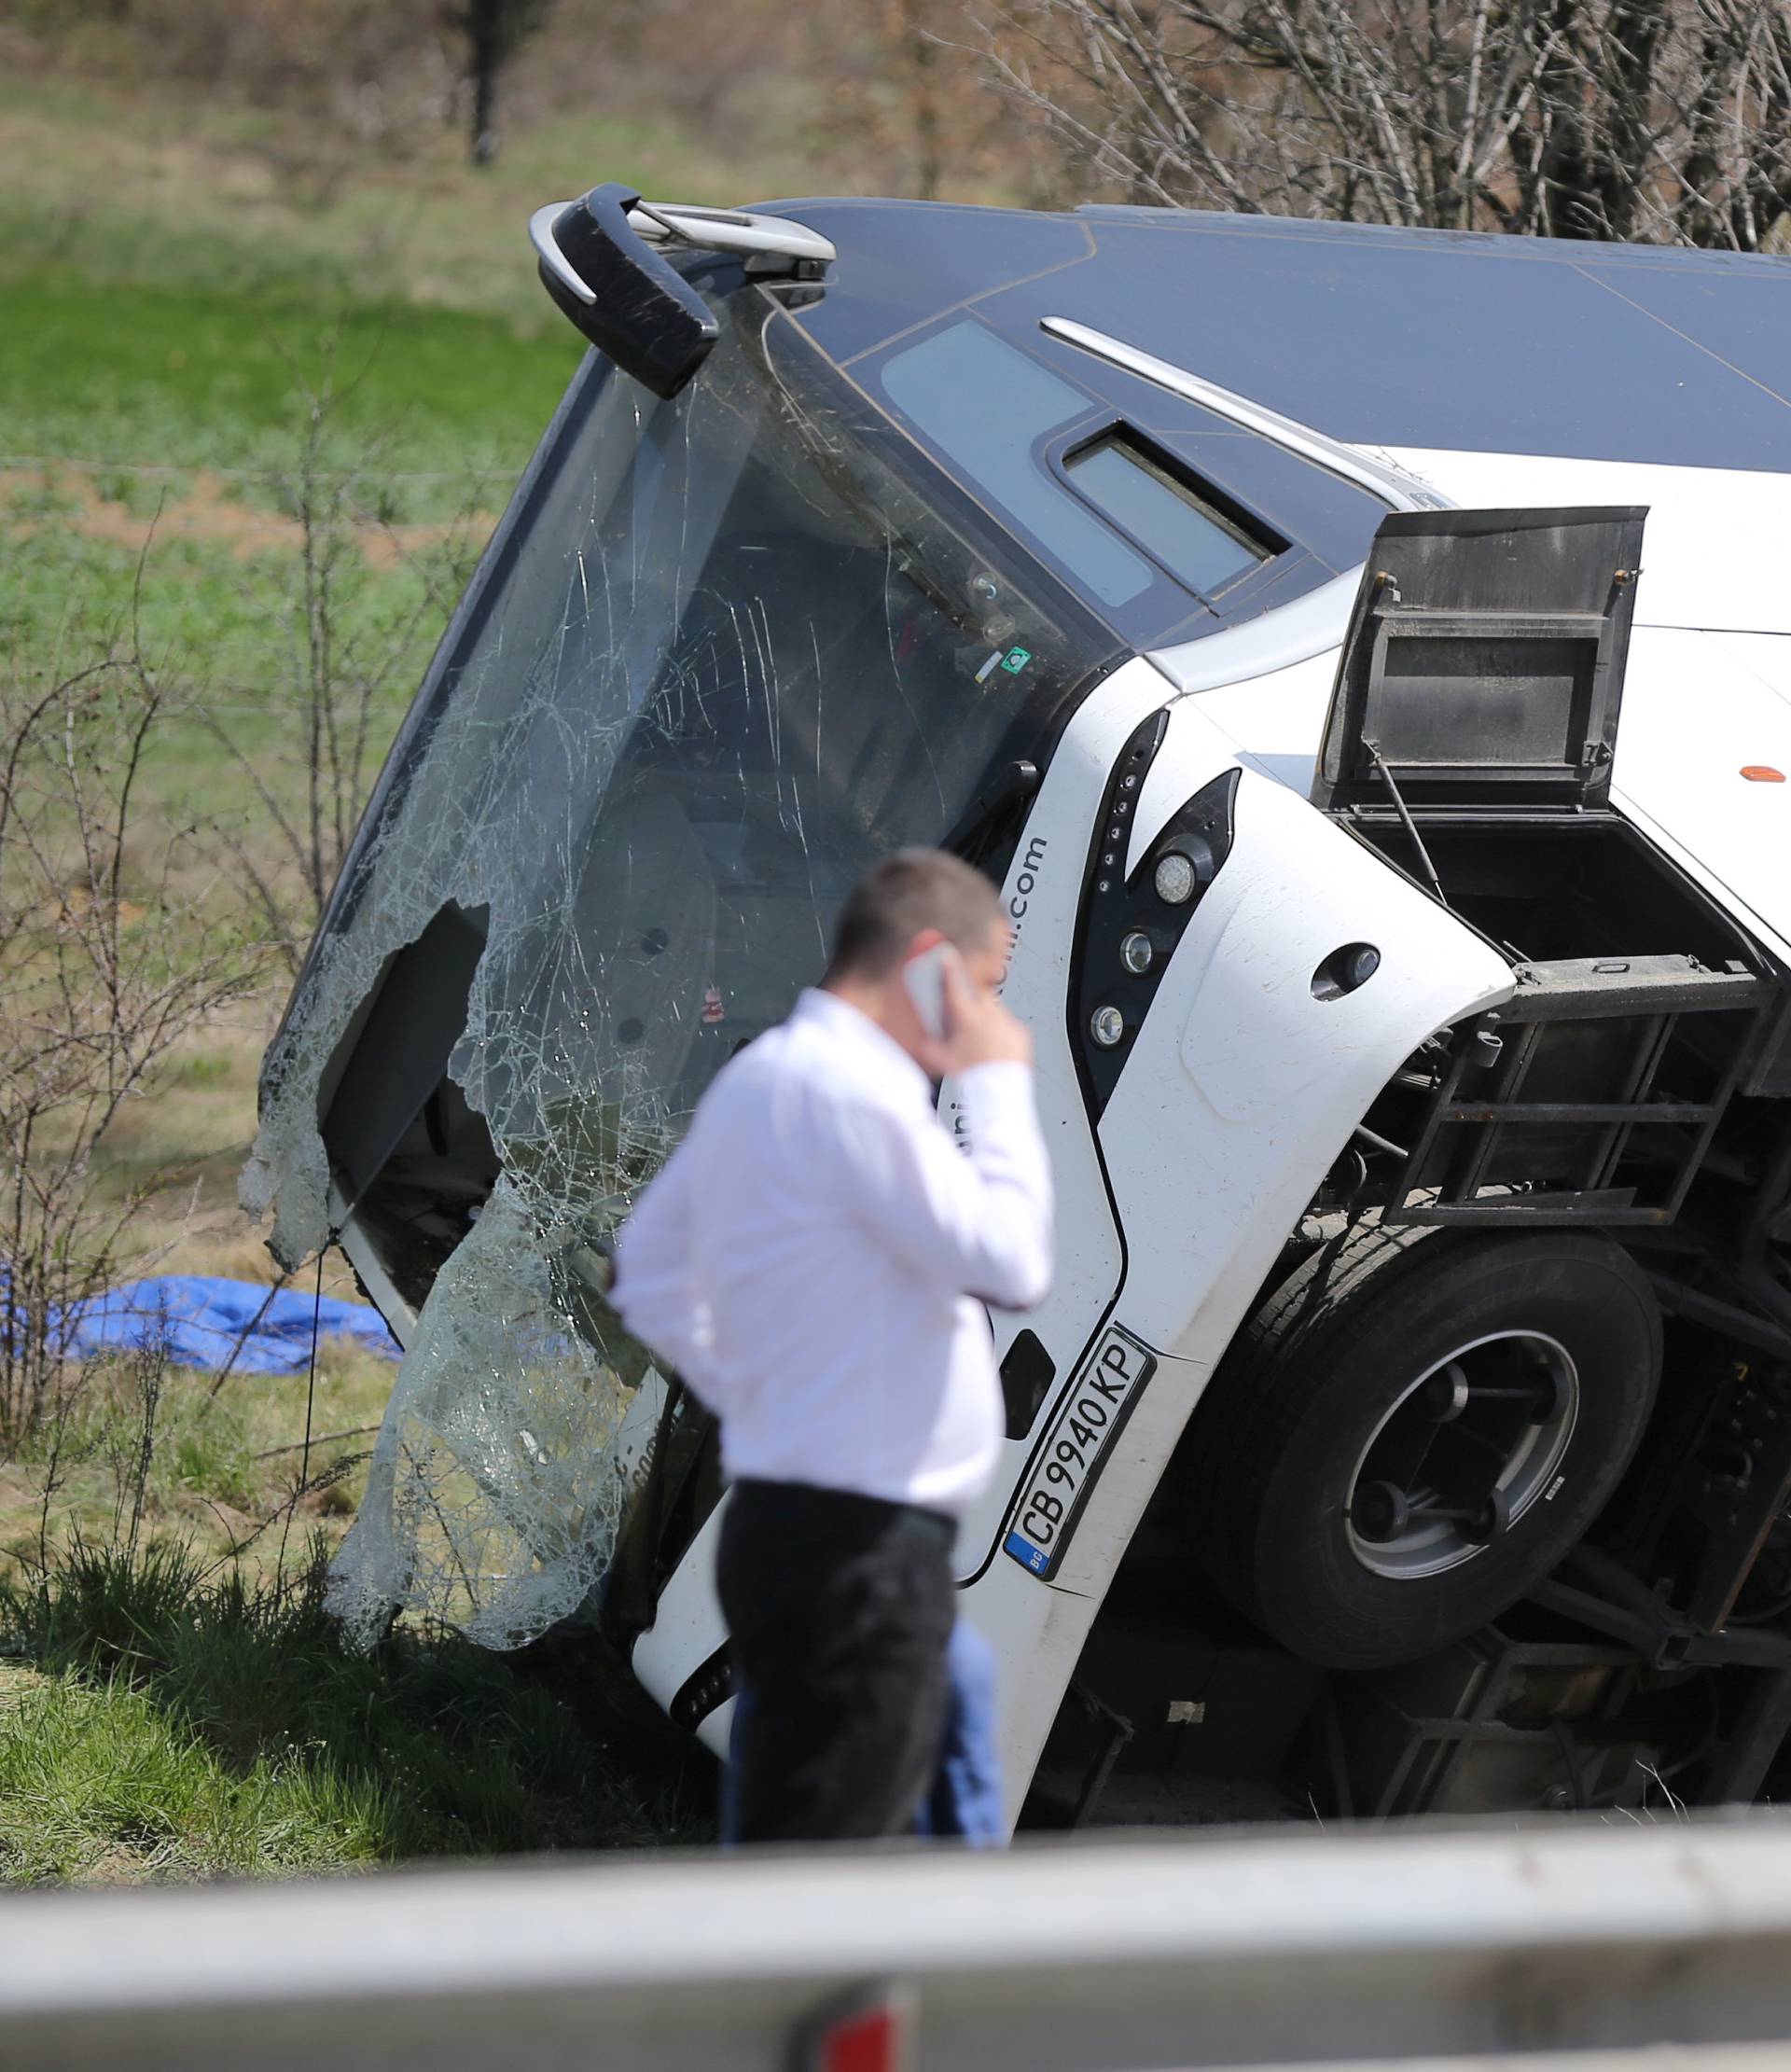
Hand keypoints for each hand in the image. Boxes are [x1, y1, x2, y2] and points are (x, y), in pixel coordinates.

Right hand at [925, 950, 1032, 1075]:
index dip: (949, 968)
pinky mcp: (1020, 1032)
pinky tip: (995, 1045)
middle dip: (971, 998)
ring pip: (995, 1010)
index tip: (947, 956)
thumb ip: (930, 1047)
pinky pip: (1009, 1024)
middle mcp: (989, 1016)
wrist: (1001, 1090)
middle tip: (966, 1012)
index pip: (954, 986)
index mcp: (967, 1019)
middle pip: (978, 995)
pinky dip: (1002, 1031)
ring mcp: (1006, 1023)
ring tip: (981, 1038)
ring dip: (987, 1017)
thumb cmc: (973, 1076)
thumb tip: (922, 1040)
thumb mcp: (944, 1061)